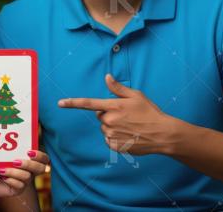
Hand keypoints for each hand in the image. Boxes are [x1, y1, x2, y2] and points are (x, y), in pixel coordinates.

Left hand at [0, 150, 49, 198]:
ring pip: (27, 177)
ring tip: (2, 169)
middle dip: (29, 164)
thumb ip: (4, 145)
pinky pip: (20, 186)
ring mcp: (25, 181)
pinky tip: (2, 177)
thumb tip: (3, 135)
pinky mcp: (18, 190)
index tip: (29, 151)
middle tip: (15, 161)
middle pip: (41, 169)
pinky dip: (11, 180)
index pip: (44, 158)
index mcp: (30, 159)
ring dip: (15, 172)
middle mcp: (30, 170)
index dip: (40, 156)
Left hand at [58, 74, 180, 154]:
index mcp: (113, 106)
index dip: (72, 103)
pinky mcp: (114, 146)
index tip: (60, 103)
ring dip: (112, 126)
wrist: (162, 133)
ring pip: (104, 128)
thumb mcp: (136, 96)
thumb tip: (107, 77)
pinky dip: (115, 138)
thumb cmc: (150, 112)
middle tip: (126, 116)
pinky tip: (129, 135)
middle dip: (109, 114)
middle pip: (100, 116)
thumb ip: (118, 88)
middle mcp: (110, 120)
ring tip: (130, 126)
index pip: (88, 103)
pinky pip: (108, 140)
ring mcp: (111, 134)